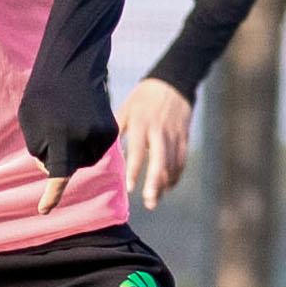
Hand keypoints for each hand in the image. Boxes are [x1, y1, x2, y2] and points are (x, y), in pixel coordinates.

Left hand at [117, 78, 194, 207]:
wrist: (171, 84)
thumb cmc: (142, 99)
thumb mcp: (125, 109)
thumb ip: (116, 130)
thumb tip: (102, 150)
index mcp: (141, 123)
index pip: (138, 150)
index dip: (134, 170)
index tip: (130, 187)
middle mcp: (158, 131)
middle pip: (159, 160)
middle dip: (154, 183)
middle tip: (148, 202)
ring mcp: (173, 135)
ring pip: (172, 164)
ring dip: (164, 184)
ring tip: (154, 200)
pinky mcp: (183, 137)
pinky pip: (181, 160)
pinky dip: (175, 176)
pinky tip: (167, 187)